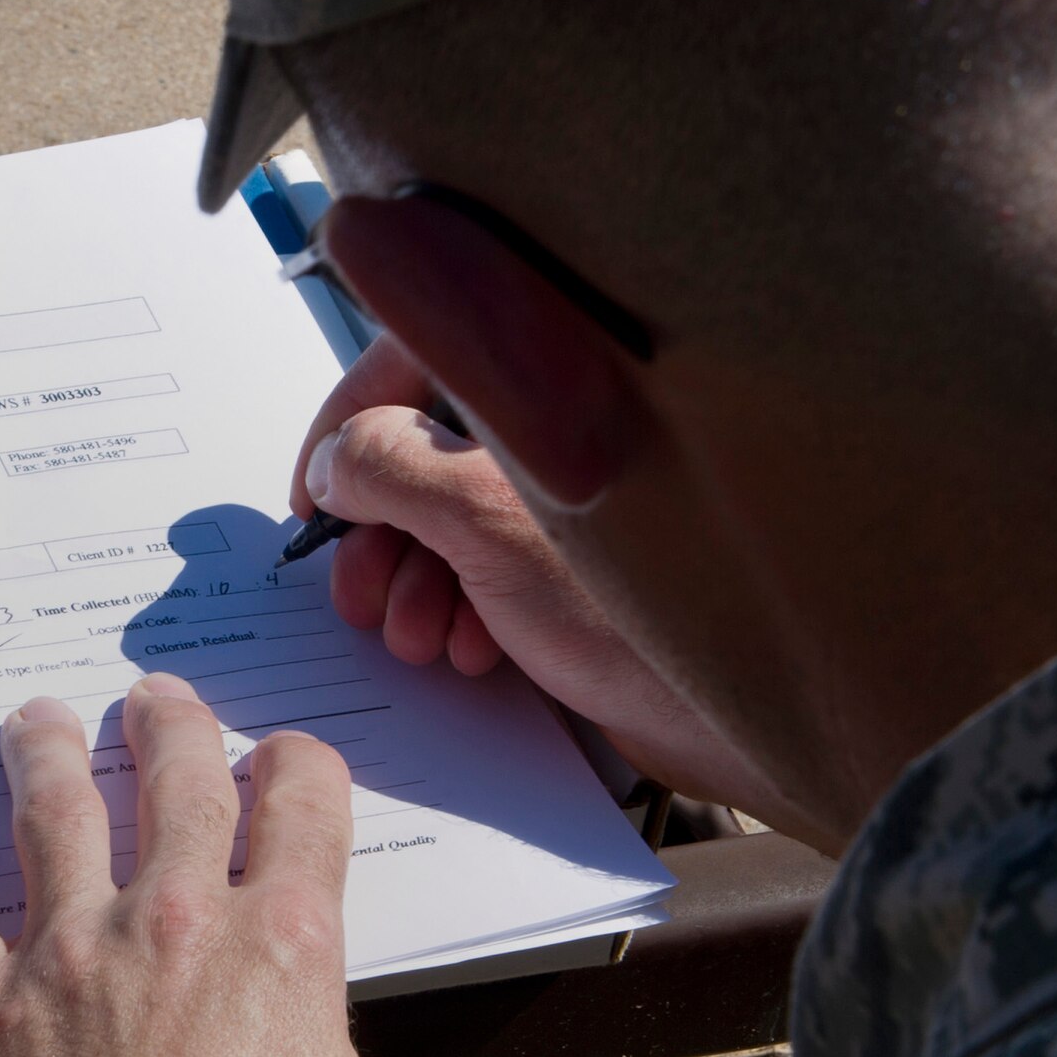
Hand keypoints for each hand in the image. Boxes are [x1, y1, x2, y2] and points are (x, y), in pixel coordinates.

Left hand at [0, 676, 386, 1056]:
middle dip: (174, 723)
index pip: (302, 793)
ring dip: (52, 747)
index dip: (296, 764)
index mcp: (284, 941)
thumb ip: (317, 1022)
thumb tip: (292, 994)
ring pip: (55, 803)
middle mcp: (176, 921)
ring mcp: (68, 958)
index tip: (279, 766)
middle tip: (156, 704)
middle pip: (179, 770)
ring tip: (43, 723)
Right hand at [291, 333, 776, 814]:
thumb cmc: (635, 605)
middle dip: (380, 530)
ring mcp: (580, 491)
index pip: (413, 347)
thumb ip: (386, 466)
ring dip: (416, 581)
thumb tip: (334, 464)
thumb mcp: (482, 517)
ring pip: (454, 515)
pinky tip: (480, 653)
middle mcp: (568, 414)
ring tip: (420, 640)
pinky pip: (497, 564)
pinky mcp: (591, 557)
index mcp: (550, 368)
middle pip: (425, 443)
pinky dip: (468, 606)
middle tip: (357, 598)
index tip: (314, 499)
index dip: (347, 423)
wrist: (742, 709)